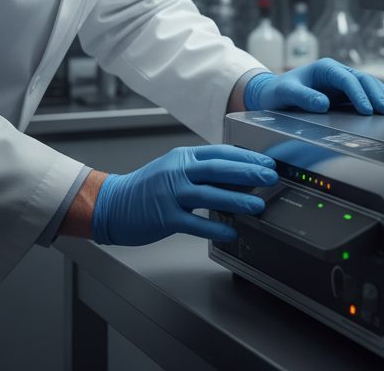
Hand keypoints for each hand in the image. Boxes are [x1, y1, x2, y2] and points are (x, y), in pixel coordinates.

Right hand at [91, 144, 276, 245]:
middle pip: (219, 168)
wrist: (113, 204)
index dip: (246, 156)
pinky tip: (231, 231)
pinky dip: (215, 227)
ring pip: (210, 194)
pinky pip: (195, 223)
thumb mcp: (174, 169)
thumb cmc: (147, 187)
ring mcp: (171, 194)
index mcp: (183, 157)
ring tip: (258, 205)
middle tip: (271, 177)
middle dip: (249, 172)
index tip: (266, 161)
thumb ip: (201, 170)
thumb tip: (236, 176)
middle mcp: (178, 171)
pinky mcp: (165, 217)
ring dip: (238, 199)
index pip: (221, 152)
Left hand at [243, 59, 383, 115]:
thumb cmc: (277, 91)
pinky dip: (377, 100)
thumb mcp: (285, 93)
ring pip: (368, 86)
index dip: (359, 93)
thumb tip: (323, 104)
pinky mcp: (343, 95)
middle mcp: (336, 73)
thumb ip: (302, 97)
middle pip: (363, 80)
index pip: (347, 79)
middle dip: (377, 94)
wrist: (272, 94)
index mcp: (325, 68)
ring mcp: (341, 84)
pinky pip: (364, 95)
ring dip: (382, 96)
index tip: (367, 110)